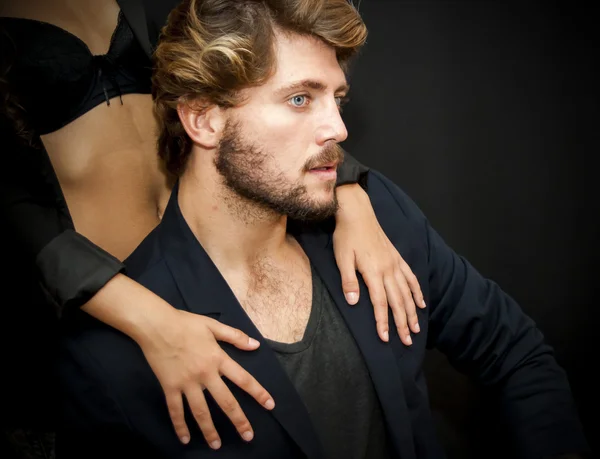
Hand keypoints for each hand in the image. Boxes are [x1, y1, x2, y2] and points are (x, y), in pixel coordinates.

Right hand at [137, 310, 274, 448]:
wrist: (156, 325)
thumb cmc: (186, 323)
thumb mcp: (213, 325)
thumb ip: (235, 336)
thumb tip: (255, 345)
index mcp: (218, 358)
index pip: (243, 379)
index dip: (258, 393)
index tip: (270, 405)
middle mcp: (205, 374)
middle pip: (225, 401)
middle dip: (238, 420)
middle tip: (248, 436)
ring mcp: (186, 382)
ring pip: (200, 411)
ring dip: (209, 430)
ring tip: (216, 445)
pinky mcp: (169, 387)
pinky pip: (175, 410)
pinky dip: (180, 425)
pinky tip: (185, 439)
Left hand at [334, 184, 425, 345]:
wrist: (357, 212)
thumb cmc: (346, 236)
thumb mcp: (342, 258)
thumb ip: (349, 281)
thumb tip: (354, 302)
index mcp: (373, 272)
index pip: (380, 303)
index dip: (383, 322)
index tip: (386, 338)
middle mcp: (388, 269)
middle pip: (398, 302)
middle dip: (403, 323)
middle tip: (407, 341)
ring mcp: (395, 263)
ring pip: (407, 292)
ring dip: (413, 312)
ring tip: (417, 328)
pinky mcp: (397, 257)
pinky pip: (411, 277)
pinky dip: (417, 291)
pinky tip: (422, 303)